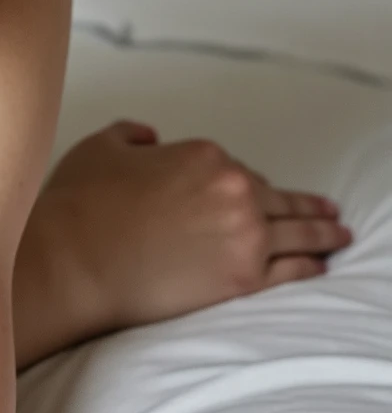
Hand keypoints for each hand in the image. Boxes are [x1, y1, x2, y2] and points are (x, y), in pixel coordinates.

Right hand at [25, 121, 351, 343]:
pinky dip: (309, 266)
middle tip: (325, 210)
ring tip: (339, 234)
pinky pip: (291, 270)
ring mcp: (244, 237)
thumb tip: (149, 137)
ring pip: (298, 232)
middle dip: (301, 205)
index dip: (240, 184)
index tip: (249, 193)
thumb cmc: (80, 207)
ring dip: (323, 233)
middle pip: (276, 199)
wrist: (73, 260)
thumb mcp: (98, 148)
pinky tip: (319, 264)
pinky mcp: (243, 278)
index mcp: (203, 157)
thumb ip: (129, 134)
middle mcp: (234, 192)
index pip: (237, 170)